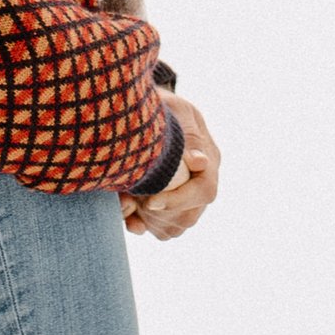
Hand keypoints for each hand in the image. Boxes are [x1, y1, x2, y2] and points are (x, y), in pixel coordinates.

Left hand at [122, 93, 219, 241]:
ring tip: (125, 201)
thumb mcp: (174, 109)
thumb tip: (200, 161)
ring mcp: (188, 195)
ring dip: (147, 221)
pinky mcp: (171, 205)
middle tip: (129, 201)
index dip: (177, 201)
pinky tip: (128, 212)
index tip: (150, 202)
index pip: (204, 191)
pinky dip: (142, 226)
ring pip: (175, 226)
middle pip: (188, 215)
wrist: (147, 108)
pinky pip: (162, 229)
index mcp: (209, 157)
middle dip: (156, 214)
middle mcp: (202, 180)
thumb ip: (185, 135)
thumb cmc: (161, 105)